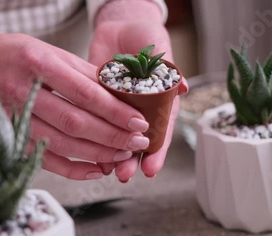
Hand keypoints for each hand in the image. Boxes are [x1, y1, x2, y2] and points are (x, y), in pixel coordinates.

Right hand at [0, 24, 151, 179]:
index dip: (114, 111)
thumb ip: (86, 74)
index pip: (85, 93)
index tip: (138, 121)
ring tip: (123, 155)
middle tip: (138, 142)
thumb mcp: (52, 52)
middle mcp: (24, 93)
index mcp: (39, 64)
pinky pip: (45, 160)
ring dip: (98, 155)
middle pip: (75, 123)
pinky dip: (73, 169)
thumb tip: (120, 95)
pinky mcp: (10, 138)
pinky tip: (96, 169)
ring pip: (62, 145)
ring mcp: (14, 118)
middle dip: (112, 137)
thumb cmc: (17, 55)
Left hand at [89, 21, 188, 181]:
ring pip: (116, 135)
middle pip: (138, 140)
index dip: (157, 150)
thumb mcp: (162, 49)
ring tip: (108, 170)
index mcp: (159, 102)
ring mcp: (118, 107)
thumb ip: (170, 69)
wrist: (122, 25)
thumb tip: (183, 86)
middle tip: (125, 174)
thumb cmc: (148, 37)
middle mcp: (139, 110)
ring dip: (112, 154)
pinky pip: (95, 121)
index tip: (151, 168)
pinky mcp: (97, 100)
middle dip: (132, 159)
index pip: (161, 131)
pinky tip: (88, 151)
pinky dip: (93, 136)